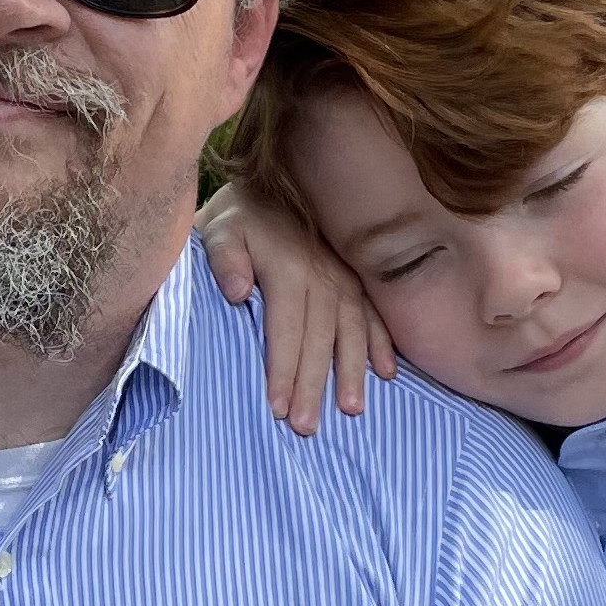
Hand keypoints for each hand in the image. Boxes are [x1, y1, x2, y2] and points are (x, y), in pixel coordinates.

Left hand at [198, 186, 393, 436]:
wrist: (275, 178)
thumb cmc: (239, 214)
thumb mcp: (220, 226)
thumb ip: (224, 257)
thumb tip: (236, 291)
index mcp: (289, 267)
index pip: (286, 330)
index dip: (284, 371)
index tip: (279, 409)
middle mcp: (324, 274)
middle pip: (320, 339)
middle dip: (314, 385)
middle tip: (307, 428)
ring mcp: (345, 275)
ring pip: (352, 330)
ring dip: (352, 372)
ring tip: (351, 410)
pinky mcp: (358, 275)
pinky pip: (375, 313)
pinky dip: (383, 343)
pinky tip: (386, 373)